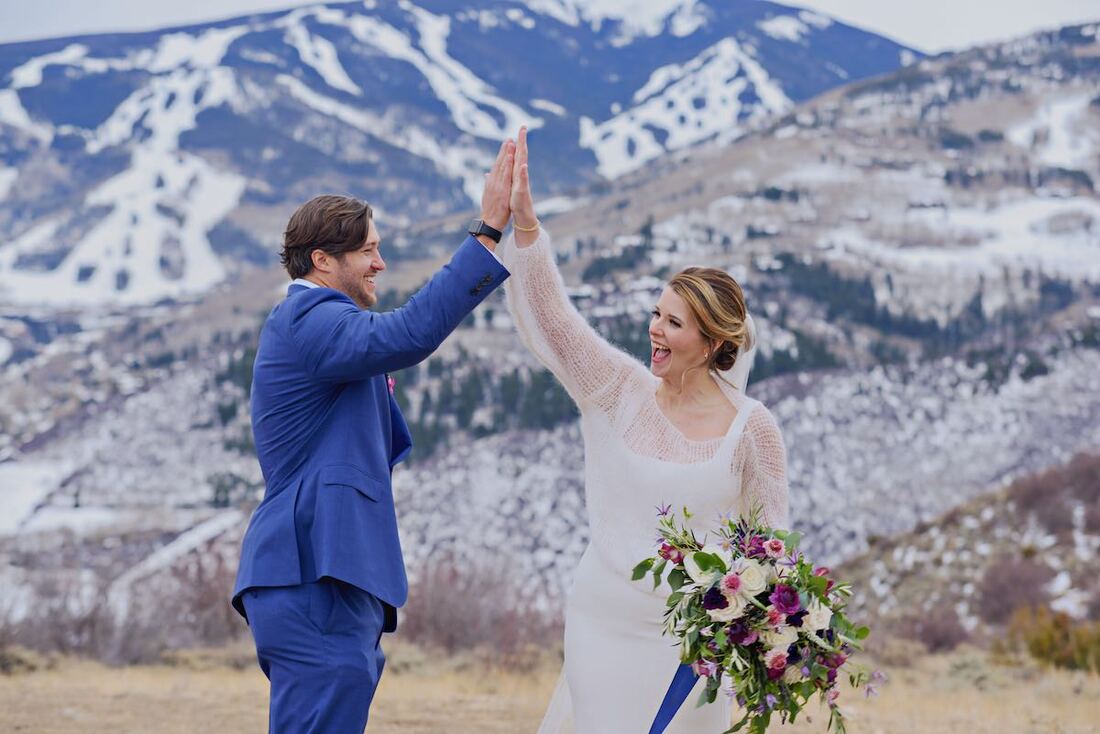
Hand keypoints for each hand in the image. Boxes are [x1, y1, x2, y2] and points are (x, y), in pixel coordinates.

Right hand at [480, 137, 513, 231]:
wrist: (489, 222)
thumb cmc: (491, 210)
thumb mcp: (488, 194)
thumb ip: (488, 183)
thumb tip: (487, 174)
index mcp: (492, 182)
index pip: (497, 166)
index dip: (501, 155)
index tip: (506, 145)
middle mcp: (493, 181)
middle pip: (499, 163)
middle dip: (504, 150)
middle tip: (508, 138)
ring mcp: (497, 185)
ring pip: (502, 166)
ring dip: (506, 154)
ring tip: (510, 143)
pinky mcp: (501, 189)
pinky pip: (505, 175)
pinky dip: (507, 165)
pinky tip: (510, 157)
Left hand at [511, 126, 538, 245]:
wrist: (520, 214)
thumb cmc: (512, 201)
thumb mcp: (505, 186)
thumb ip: (502, 176)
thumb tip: (496, 170)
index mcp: (514, 173)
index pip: (515, 155)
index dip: (515, 143)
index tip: (516, 130)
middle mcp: (519, 175)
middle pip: (521, 155)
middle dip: (522, 142)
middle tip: (523, 128)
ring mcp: (522, 181)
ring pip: (522, 164)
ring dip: (522, 154)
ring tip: (522, 142)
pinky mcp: (522, 190)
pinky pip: (522, 180)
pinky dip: (522, 173)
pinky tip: (523, 165)